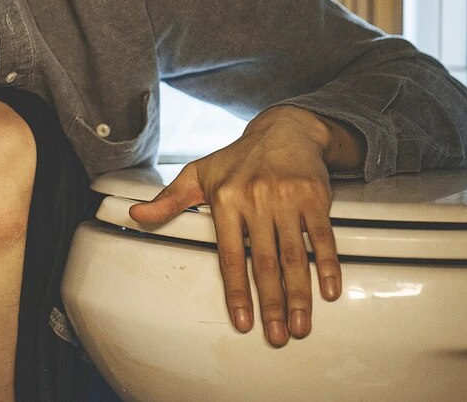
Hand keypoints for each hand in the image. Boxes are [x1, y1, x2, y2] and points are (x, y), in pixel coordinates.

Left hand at [127, 106, 340, 347]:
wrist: (284, 129)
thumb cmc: (238, 158)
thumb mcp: (198, 174)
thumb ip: (169, 200)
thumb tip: (136, 215)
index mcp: (224, 199)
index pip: (229, 255)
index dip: (237, 292)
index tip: (243, 322)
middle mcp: (255, 199)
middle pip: (264, 262)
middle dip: (272, 304)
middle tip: (278, 336)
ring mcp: (287, 198)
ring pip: (294, 256)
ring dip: (299, 295)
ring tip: (301, 326)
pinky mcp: (315, 197)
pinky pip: (322, 238)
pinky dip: (328, 267)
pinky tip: (330, 292)